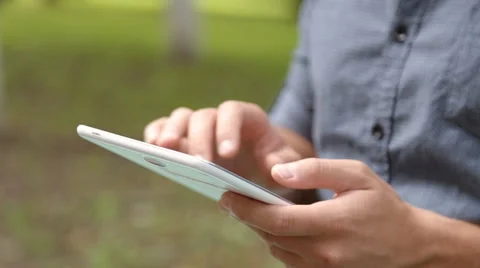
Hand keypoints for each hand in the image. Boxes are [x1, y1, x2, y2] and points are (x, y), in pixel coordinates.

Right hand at [143, 101, 301, 187]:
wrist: (258, 159)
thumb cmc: (271, 159)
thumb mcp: (283, 161)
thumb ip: (285, 163)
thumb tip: (275, 171)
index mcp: (247, 117)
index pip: (233, 112)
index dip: (228, 130)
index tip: (228, 154)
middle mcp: (220, 116)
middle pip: (204, 116)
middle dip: (200, 138)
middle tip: (198, 162)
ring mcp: (199, 124)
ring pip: (181, 117)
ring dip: (171, 131)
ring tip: (164, 149)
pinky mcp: (182, 135)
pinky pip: (164, 127)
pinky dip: (156, 133)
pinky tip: (151, 148)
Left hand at [219, 158, 431, 267]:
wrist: (409, 245)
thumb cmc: (382, 204)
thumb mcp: (355, 175)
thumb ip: (316, 170)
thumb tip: (276, 173)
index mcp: (331, 224)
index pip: (276, 220)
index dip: (245, 208)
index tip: (226, 195)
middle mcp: (323, 252)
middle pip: (269, 235)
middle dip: (245, 216)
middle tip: (228, 198)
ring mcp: (322, 267)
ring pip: (275, 247)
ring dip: (259, 228)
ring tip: (248, 207)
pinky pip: (287, 257)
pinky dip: (275, 239)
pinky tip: (274, 223)